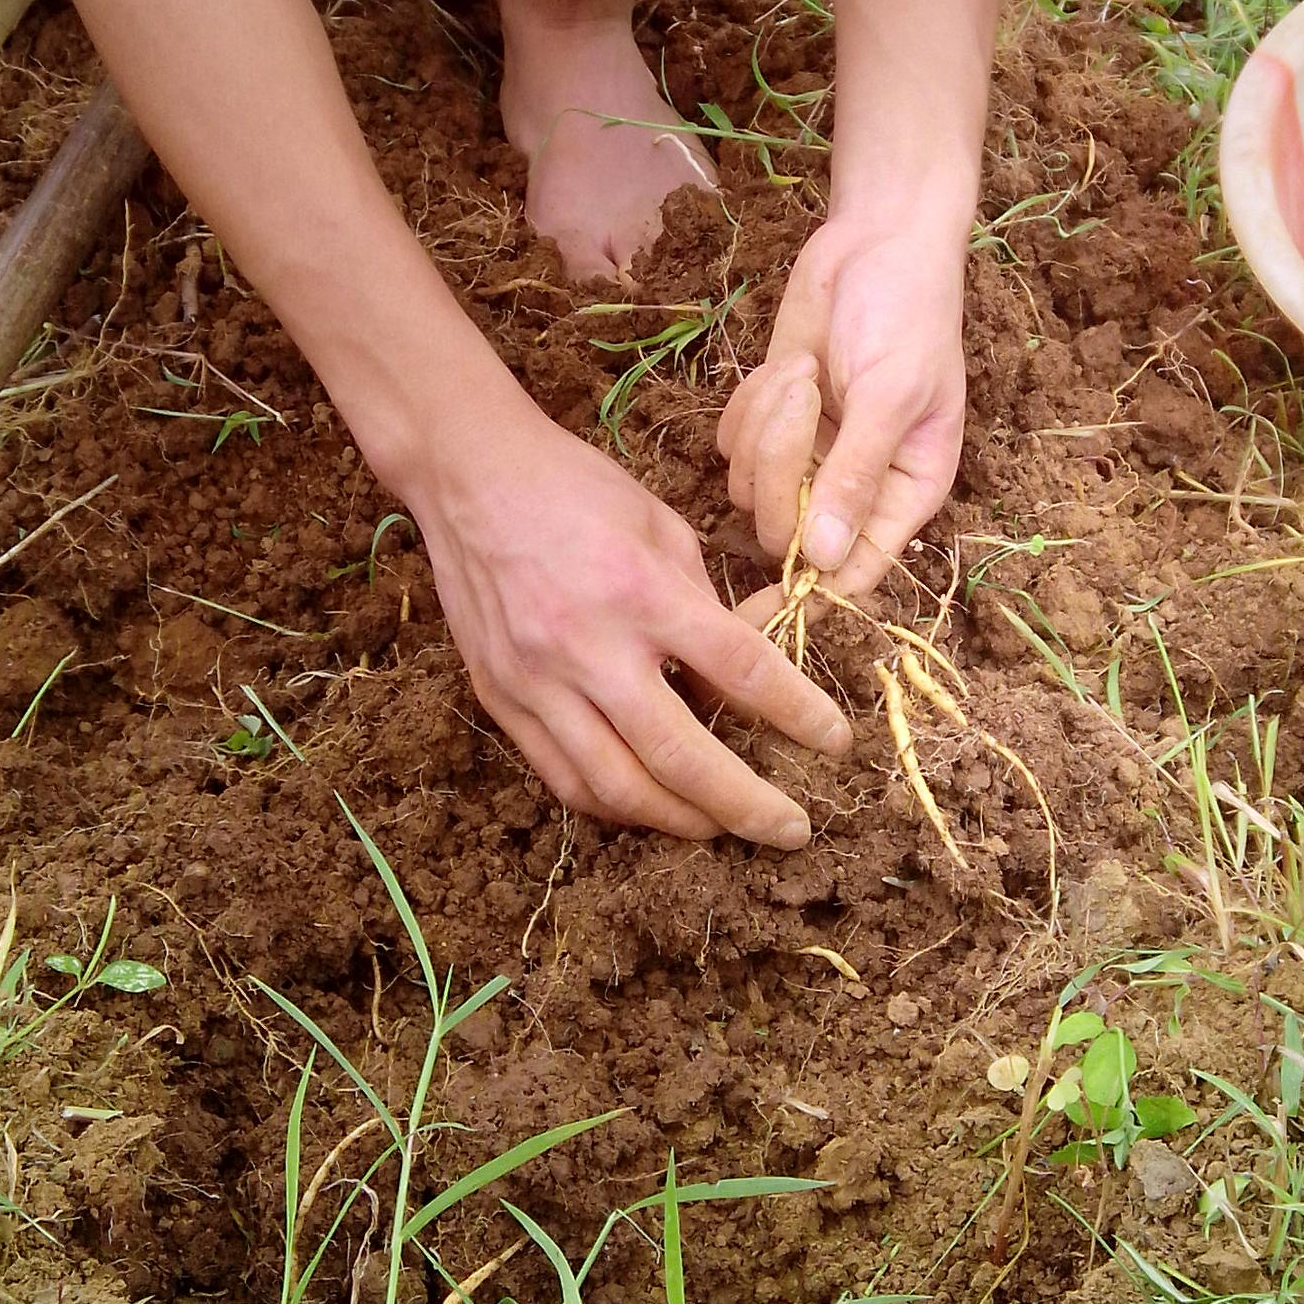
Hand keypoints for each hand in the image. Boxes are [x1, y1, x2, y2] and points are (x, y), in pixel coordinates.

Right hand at [402, 395, 850, 842]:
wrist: (468, 473)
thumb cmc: (575, 487)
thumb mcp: (662, 526)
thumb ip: (704, 605)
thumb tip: (743, 677)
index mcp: (642, 590)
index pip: (740, 670)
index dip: (798, 715)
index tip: (835, 744)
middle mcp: (587, 646)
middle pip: (680, 755)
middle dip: (744, 805)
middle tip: (791, 830)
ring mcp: (535, 681)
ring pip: (616, 787)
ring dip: (679, 821)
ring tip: (722, 827)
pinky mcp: (499, 699)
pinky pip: (562, 777)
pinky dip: (614, 804)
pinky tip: (650, 806)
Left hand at [719, 215, 967, 596]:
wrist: (876, 243)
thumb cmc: (907, 315)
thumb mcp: (892, 394)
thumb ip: (857, 475)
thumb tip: (828, 560)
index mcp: (906, 493)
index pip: (856, 574)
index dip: (811, 596)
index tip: (761, 612)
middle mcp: (854, 488)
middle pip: (789, 532)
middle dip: (782, 467)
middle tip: (805, 398)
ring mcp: (807, 457)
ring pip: (751, 488)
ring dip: (767, 424)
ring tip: (806, 371)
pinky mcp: (770, 423)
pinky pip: (731, 446)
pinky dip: (750, 404)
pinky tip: (788, 366)